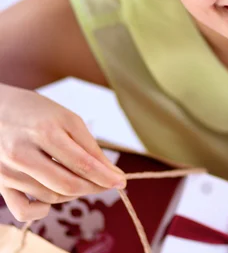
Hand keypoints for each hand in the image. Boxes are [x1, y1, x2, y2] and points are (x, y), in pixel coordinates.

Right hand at [0, 84, 125, 221]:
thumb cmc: (36, 112)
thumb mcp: (67, 119)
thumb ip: (89, 146)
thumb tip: (111, 172)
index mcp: (45, 132)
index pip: (83, 163)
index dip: (106, 176)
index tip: (121, 181)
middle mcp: (23, 153)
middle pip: (67, 184)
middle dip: (93, 187)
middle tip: (105, 183)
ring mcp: (8, 170)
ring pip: (51, 196)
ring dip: (74, 194)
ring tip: (81, 181)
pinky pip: (23, 211)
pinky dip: (43, 210)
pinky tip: (53, 198)